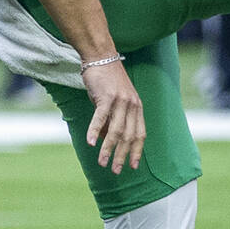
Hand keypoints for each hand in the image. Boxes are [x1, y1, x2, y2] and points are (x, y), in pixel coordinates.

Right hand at [82, 59, 146, 173]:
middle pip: (129, 136)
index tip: (133, 166)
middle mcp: (132, 105)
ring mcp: (121, 101)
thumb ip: (112, 121)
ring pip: (116, 130)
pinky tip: (89, 144)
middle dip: (123, 155)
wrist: (101, 57)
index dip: (136, 151)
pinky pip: (100, 118)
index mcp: (137, 107)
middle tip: (117, 171)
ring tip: (103, 163)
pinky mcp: (107, 96)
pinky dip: (94, 131)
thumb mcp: (113, 102)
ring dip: (108, 149)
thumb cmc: (106, 82)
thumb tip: (104, 142)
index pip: (140, 134)